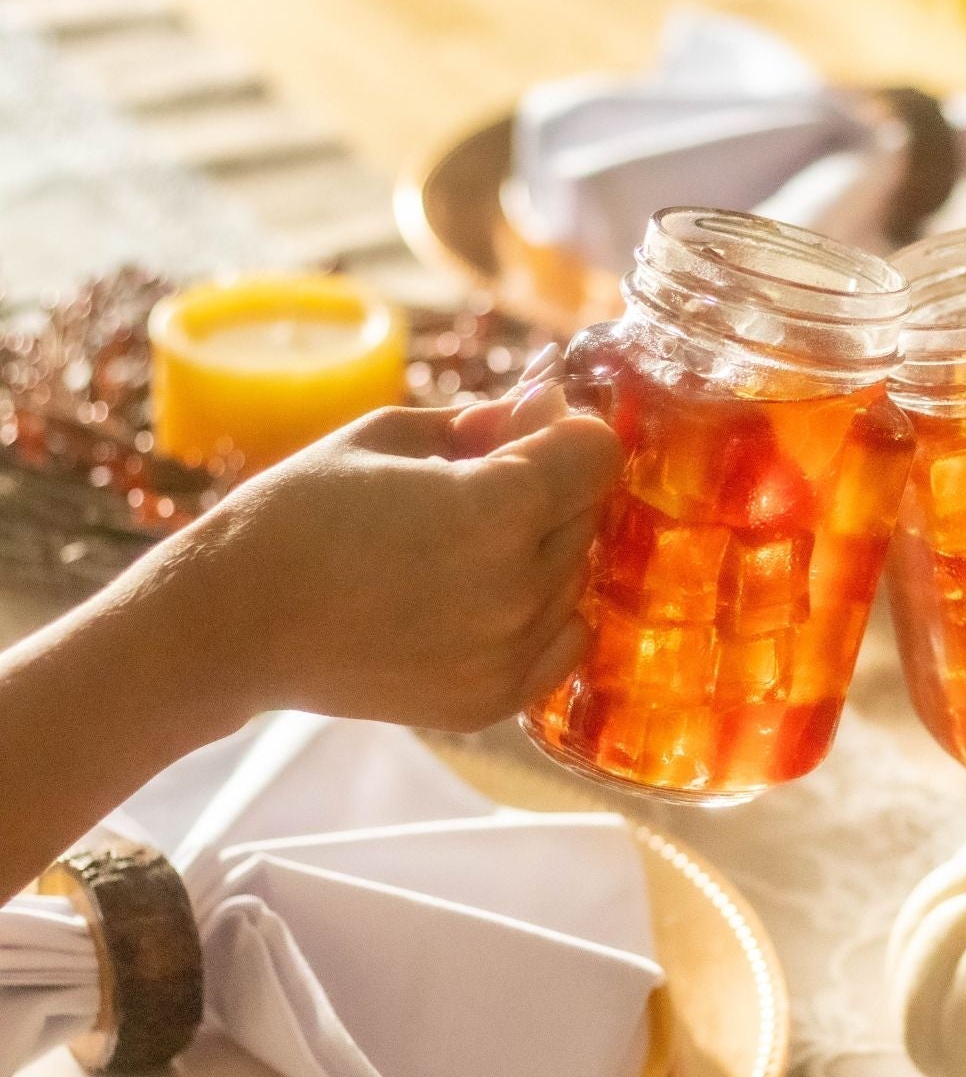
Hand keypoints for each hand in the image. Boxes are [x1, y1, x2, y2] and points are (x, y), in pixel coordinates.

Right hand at [130, 389, 619, 732]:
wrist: (232, 624)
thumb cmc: (299, 513)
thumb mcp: (389, 435)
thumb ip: (488, 420)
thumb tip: (552, 399)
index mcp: (496, 508)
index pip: (598, 452)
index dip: (566, 430)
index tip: (526, 428)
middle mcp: (518, 587)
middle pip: (589, 514)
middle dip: (550, 488)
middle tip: (474, 487)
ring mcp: (510, 653)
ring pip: (576, 578)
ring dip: (543, 553)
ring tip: (457, 547)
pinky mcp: (494, 701)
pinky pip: (564, 642)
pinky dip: (543, 615)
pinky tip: (482, 597)